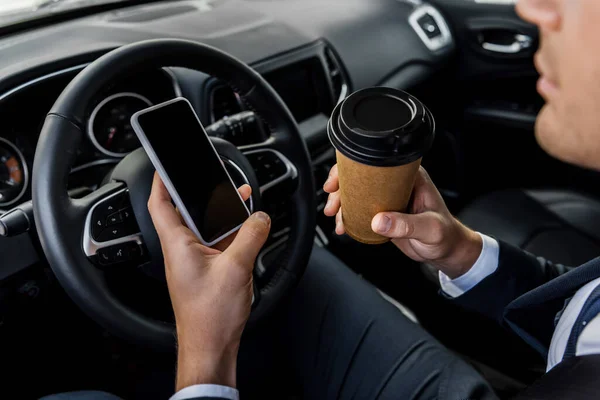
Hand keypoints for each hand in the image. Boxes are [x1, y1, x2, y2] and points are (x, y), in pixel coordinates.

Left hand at [148, 173, 270, 389]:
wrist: (210, 347)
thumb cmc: (210, 317)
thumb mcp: (236, 268)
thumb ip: (251, 236)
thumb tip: (261, 217)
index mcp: (178, 246)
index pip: (160, 205)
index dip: (161, 182)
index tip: (166, 166)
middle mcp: (182, 252)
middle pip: (187, 212)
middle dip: (202, 193)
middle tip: (215, 179)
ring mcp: (194, 262)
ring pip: (205, 228)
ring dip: (221, 214)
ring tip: (238, 199)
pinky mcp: (207, 272)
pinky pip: (217, 244)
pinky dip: (230, 233)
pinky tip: (246, 228)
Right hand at [323, 165, 481, 278]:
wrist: (447, 251)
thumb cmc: (446, 235)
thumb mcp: (428, 229)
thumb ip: (405, 225)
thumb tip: (378, 221)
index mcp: (409, 178)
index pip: (377, 164)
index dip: (352, 168)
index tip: (339, 180)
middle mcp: (396, 185)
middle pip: (360, 177)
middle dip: (340, 187)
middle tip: (332, 203)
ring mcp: (388, 199)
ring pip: (357, 194)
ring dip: (341, 203)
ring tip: (335, 217)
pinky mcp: (383, 214)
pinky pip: (360, 210)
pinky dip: (348, 217)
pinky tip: (343, 226)